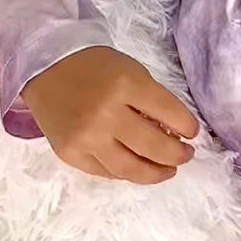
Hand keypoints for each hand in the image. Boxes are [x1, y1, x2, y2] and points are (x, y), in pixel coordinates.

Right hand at [22, 46, 199, 184]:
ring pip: (131, 170)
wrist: (47, 69)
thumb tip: (174, 133)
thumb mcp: (131, 71)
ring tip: (168, 170)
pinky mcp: (70, 154)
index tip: (192, 132)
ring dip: (156, 173)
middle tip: (186, 155)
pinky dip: (127, 173)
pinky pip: (107, 173)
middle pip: (154, 147)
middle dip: (178, 155)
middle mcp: (106, 114)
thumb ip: (152, 100)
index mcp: (126, 85)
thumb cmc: (96, 67)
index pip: (170, 113)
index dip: (188, 127)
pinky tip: (138, 167)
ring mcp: (86, 138)